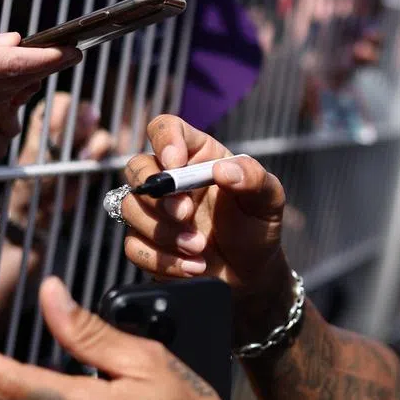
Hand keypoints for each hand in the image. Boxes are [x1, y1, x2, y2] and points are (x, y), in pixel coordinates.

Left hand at [9, 93, 112, 230]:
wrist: (38, 212)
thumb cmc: (29, 184)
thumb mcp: (36, 157)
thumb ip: (56, 134)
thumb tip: (80, 115)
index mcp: (45, 120)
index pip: (60, 101)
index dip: (63, 110)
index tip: (56, 127)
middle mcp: (67, 126)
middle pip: (83, 109)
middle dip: (81, 125)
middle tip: (72, 143)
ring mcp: (84, 140)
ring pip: (98, 127)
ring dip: (93, 140)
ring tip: (83, 157)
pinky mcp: (98, 154)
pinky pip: (108, 144)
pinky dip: (102, 151)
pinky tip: (90, 161)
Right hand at [120, 116, 292, 343]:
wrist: (252, 271)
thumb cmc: (258, 226)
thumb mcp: (269, 199)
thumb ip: (254, 178)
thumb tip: (224, 170)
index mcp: (198, 155)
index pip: (166, 128)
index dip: (163, 140)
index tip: (175, 163)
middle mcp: (171, 179)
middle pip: (136, 167)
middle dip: (157, 194)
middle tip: (185, 214)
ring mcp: (154, 211)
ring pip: (130, 208)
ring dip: (164, 232)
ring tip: (199, 248)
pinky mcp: (147, 242)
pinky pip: (134, 246)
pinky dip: (163, 260)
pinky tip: (193, 266)